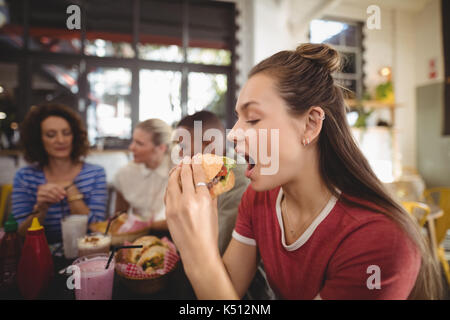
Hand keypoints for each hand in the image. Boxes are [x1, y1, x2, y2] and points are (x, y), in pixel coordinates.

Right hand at [36, 183, 66, 207]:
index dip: (60, 189)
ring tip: (59, 200)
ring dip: (55, 197)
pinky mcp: (38, 198)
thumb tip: (65, 193)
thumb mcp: (57, 195)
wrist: (45, 206)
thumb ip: (60, 192)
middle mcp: (42, 188)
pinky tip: (55, 202)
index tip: (65, 194)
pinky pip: (45, 198)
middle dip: (58, 193)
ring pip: (48, 193)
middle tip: (62, 198)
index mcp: (47, 185)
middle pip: (50, 189)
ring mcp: (39, 193)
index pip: (54, 186)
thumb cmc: (52, 199)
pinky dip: (51, 200)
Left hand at [165, 155, 220, 269]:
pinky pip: (167, 193)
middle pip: (184, 175)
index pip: (198, 174)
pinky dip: (170, 185)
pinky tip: (173, 182)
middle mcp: (188, 200)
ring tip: (178, 167)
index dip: (197, 163)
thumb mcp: (213, 210)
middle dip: (185, 164)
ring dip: (175, 172)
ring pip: (172, 182)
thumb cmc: (209, 232)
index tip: (196, 157)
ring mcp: (175, 206)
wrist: (197, 252)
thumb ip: (211, 193)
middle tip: (187, 158)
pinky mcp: (168, 212)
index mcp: (203, 199)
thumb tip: (209, 180)